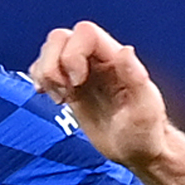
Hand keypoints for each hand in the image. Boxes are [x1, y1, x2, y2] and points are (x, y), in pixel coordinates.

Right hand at [28, 21, 170, 167]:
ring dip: (45, 73)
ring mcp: (82, 72)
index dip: (73, 53)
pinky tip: (53, 98)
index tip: (77, 83)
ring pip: (50, 50)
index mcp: (115, 59)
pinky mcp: (70, 87)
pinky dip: (39, 80)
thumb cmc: (144, 134)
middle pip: (61, 38)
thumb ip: (136, 78)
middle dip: (53, 64)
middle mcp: (96, 60)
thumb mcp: (145, 110)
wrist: (135, 151)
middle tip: (65, 92)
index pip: (85, 33)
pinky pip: (44, 69)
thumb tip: (125, 50)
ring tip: (60, 98)